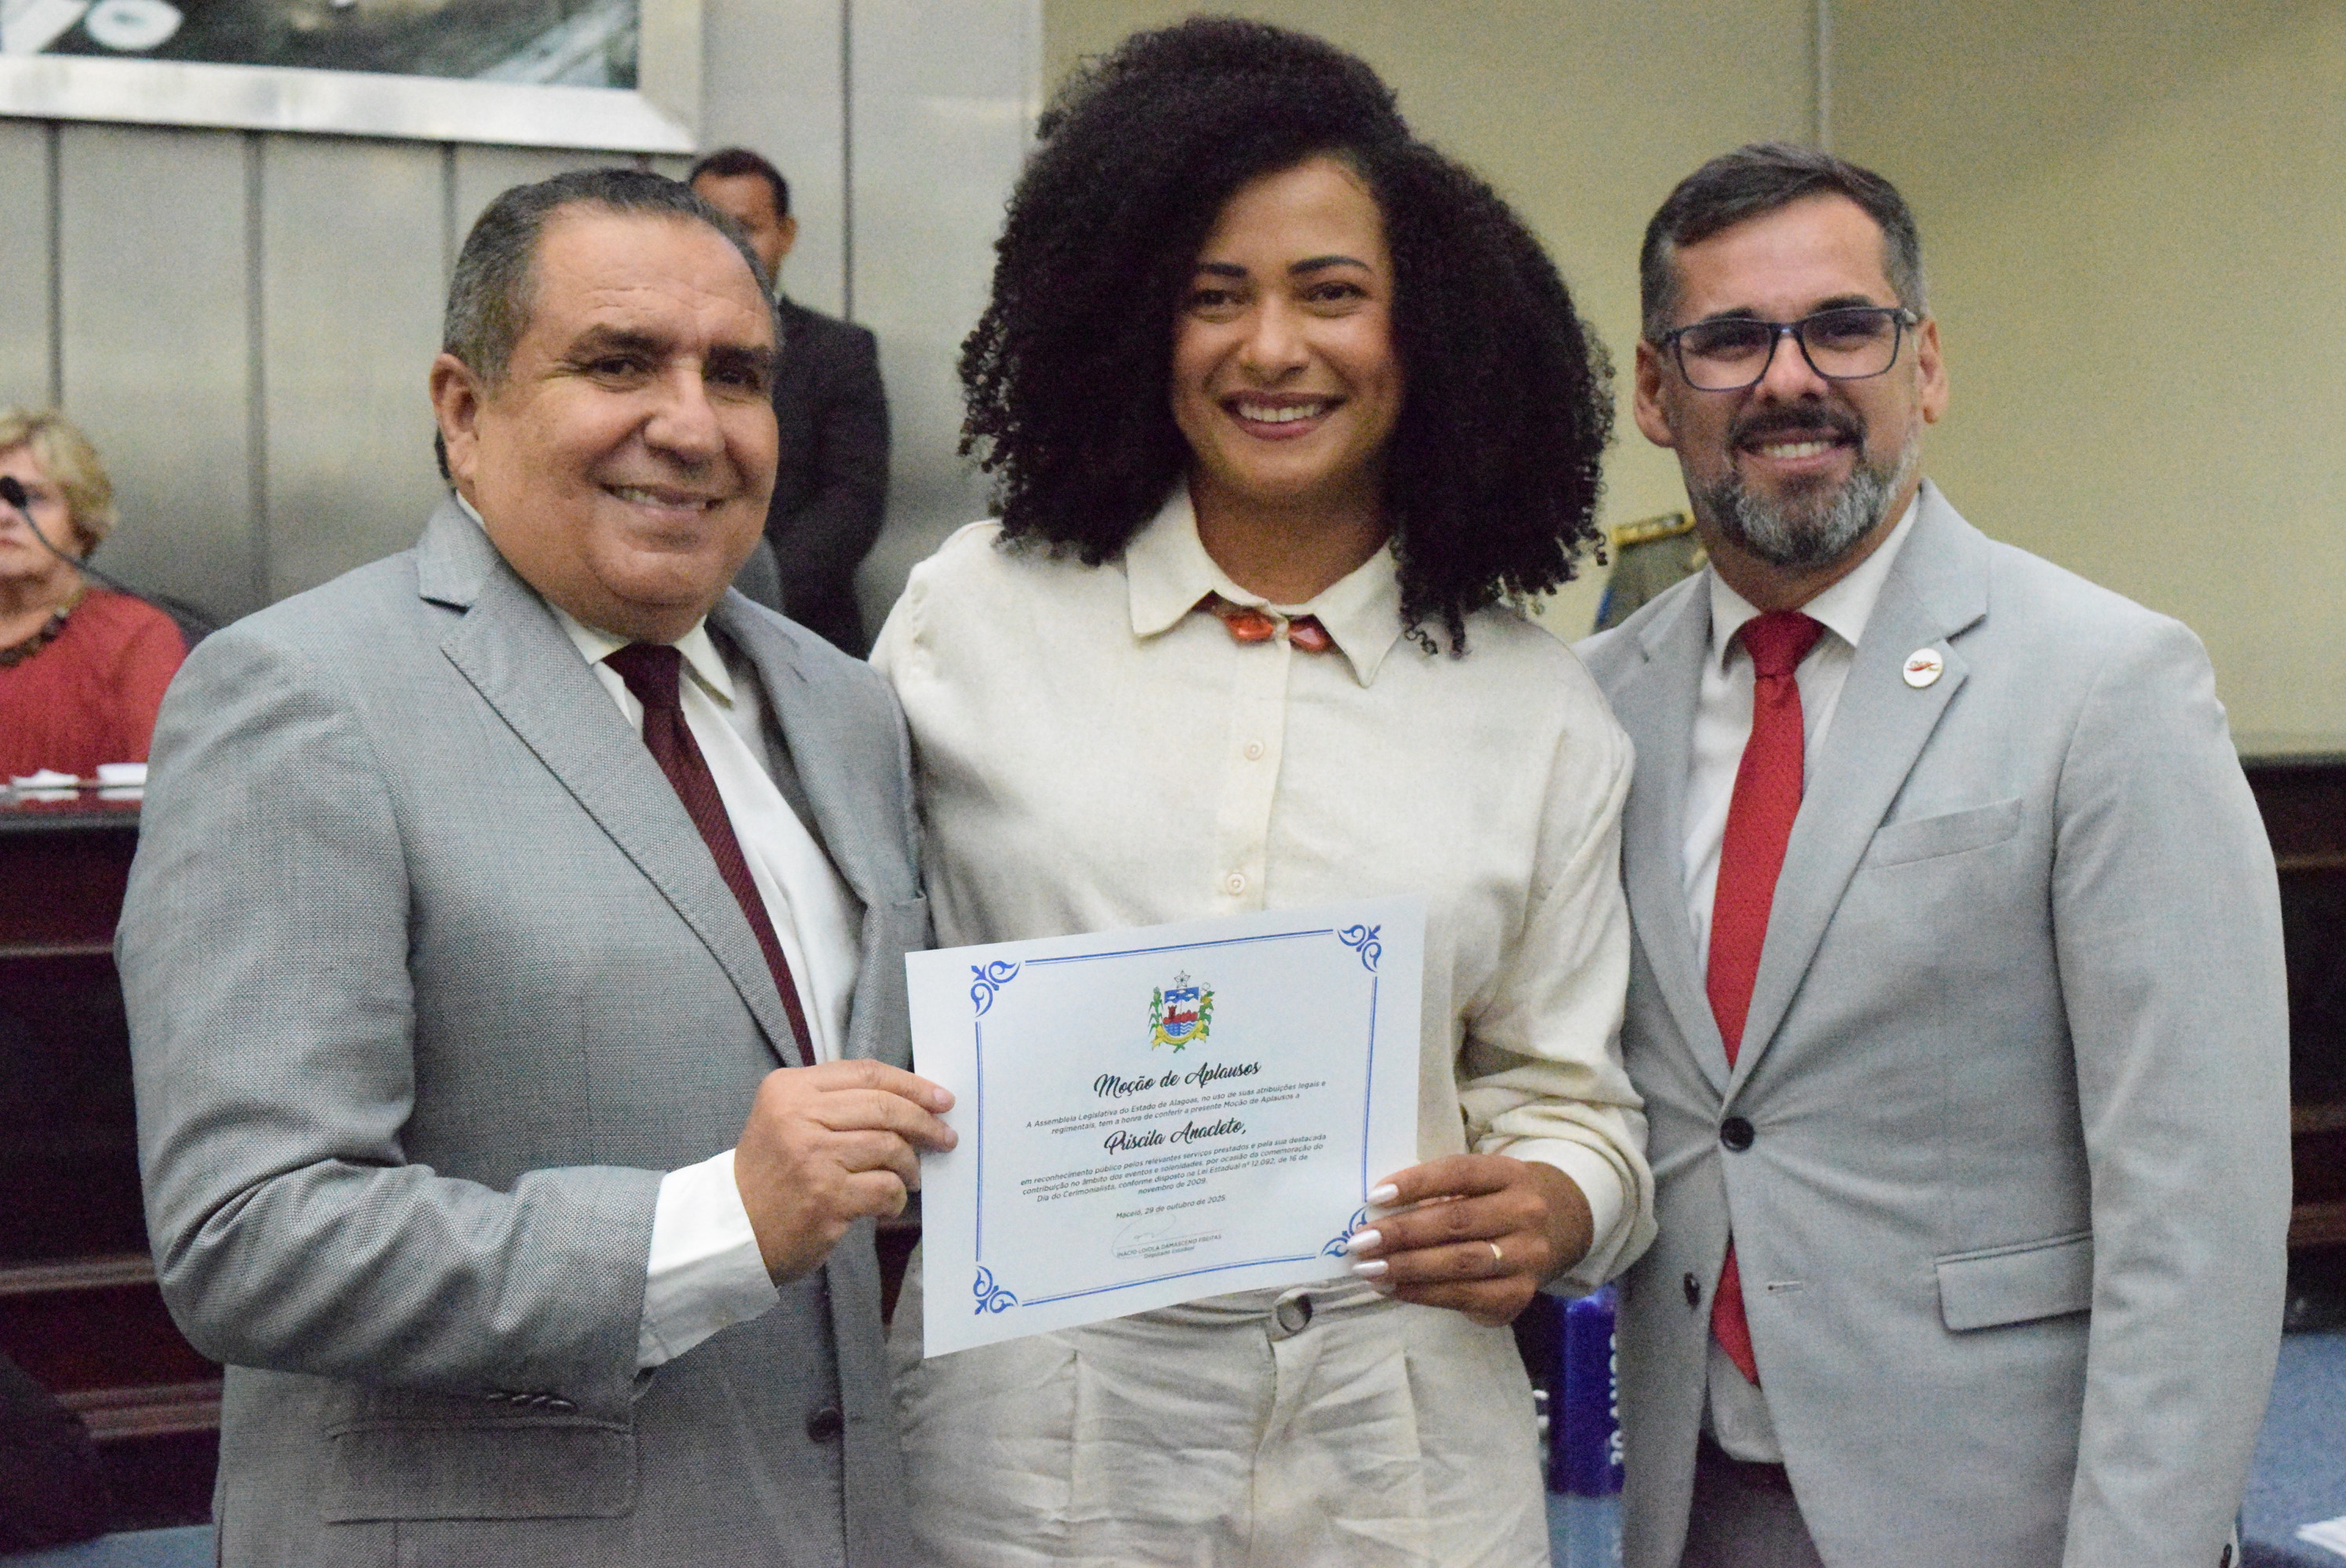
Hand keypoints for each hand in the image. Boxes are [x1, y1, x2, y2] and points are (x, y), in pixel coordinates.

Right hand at [732, 1059, 956, 1281]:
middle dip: (924, 1122)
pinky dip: (896, 1197)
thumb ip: (839, 1104)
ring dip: (910, 1165)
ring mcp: (812, 1157)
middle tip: (944, 1138)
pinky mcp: (826, 1197)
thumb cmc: (772, 1174)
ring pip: (890, 1147)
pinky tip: (887, 1204)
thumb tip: (913, 1103)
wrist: (735, 1231)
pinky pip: (885, 1188)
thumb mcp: (789, 1120)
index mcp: (789, 1088)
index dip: (912, 1085)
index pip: (866, 1073)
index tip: (941, 1099)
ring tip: (911, 1178)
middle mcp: (797, 1116)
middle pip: (884, 1107)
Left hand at [1341, 1156, 1592, 1325]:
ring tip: (1369, 1268)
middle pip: (1457, 1221)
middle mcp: (1526, 1213)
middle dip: (1402, 1232)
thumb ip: (1440, 1192)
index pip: (1460, 1173)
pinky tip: (1392, 1287)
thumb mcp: (1482, 1184)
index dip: (1417, 1183)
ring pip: (1460, 1262)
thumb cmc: (1496, 1202)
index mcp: (1511, 1174)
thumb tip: (1377, 1211)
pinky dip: (1422, 1293)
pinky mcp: (1519, 1295)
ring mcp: (1527, 1257)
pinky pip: (1464, 1296)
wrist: (1558, 1230)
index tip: (1375, 1195)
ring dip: (1407, 1267)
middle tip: (1360, 1241)